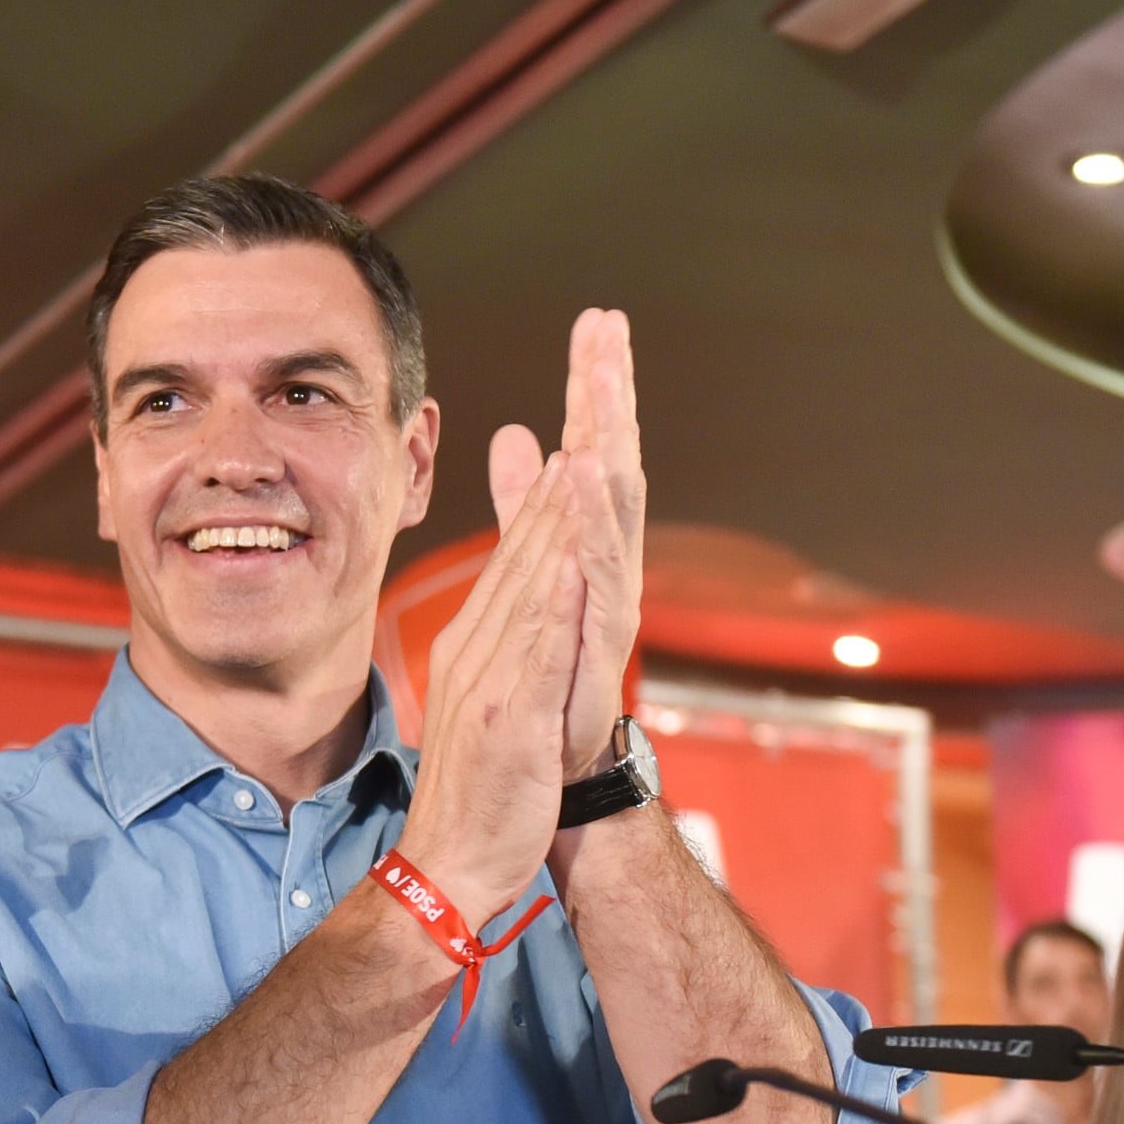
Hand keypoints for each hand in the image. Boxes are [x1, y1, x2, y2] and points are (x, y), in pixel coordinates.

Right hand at [398, 455, 589, 924]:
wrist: (448, 865)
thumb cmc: (478, 791)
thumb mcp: (489, 704)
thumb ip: (505, 646)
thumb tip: (530, 600)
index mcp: (476, 643)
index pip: (520, 557)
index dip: (551, 494)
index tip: (579, 434)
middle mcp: (478, 648)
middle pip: (525, 552)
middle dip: (560, 479)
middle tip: (584, 421)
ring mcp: (492, 680)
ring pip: (531, 587)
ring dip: (557, 521)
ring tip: (584, 457)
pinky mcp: (511, 717)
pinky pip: (536, 649)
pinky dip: (556, 602)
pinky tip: (577, 562)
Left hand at [484, 309, 644, 774]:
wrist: (513, 804)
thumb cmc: (529, 696)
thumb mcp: (521, 585)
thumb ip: (523, 511)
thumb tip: (518, 437)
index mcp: (578, 556)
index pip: (588, 457)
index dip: (593, 391)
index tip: (598, 320)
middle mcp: (596, 581)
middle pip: (608, 474)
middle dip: (608, 401)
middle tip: (610, 329)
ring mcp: (593, 621)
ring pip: (606, 524)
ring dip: (603, 459)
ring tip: (600, 397)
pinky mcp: (580, 661)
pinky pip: (587, 589)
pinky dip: (589, 537)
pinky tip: (586, 487)